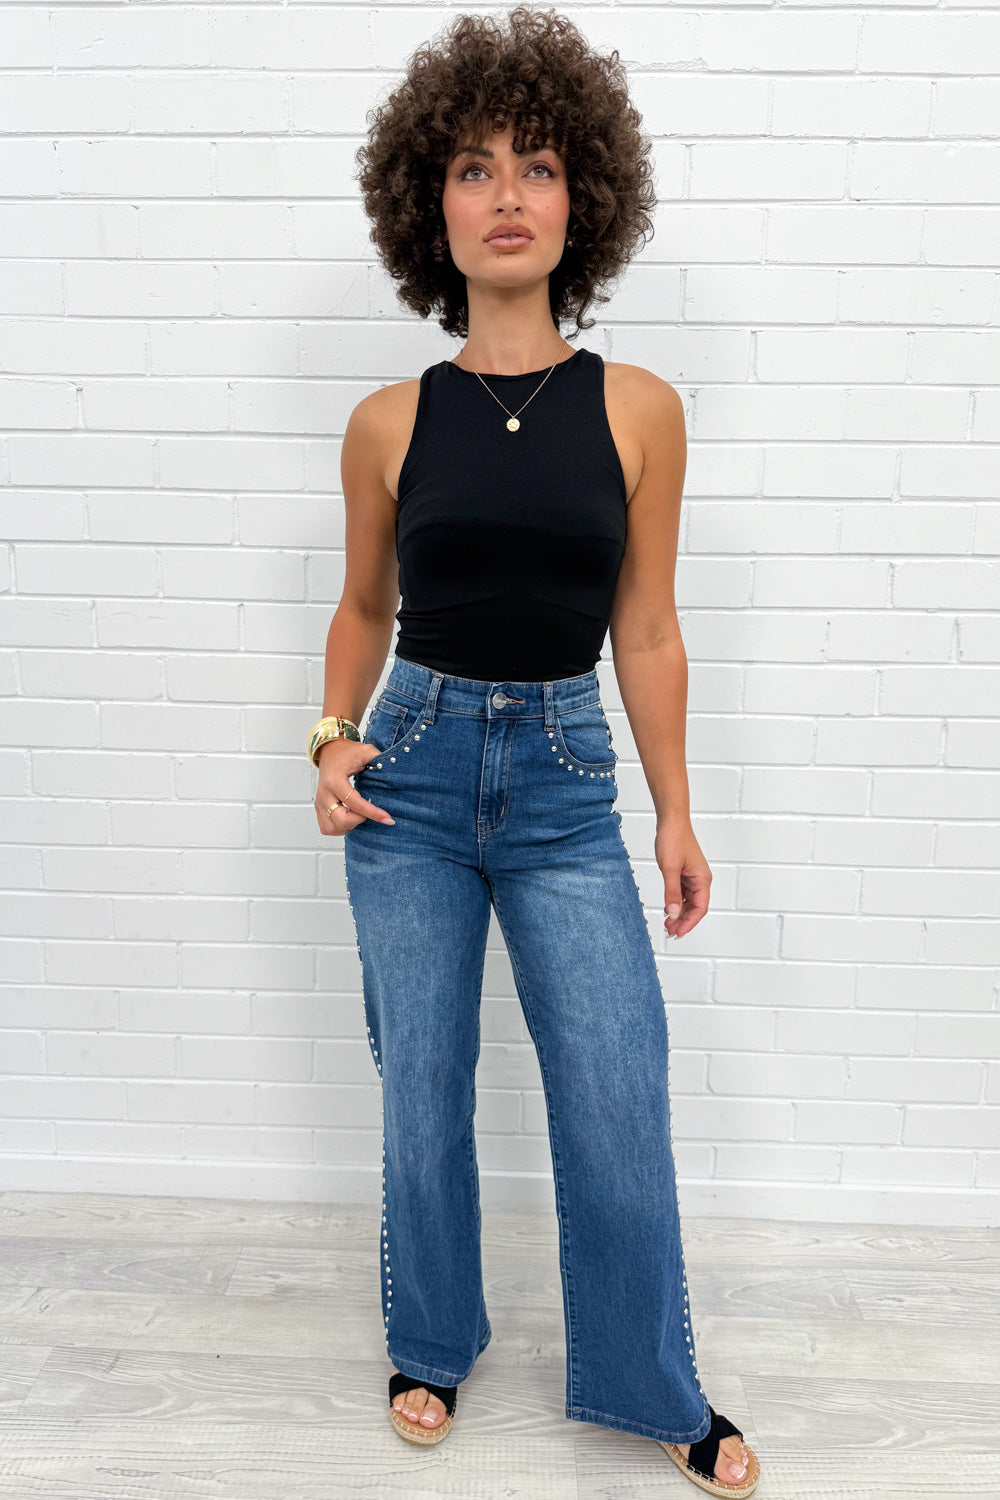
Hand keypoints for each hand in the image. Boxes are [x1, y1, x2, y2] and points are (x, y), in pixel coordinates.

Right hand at [314, 738, 395, 836]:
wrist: (330, 751)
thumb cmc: (346, 752)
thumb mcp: (365, 751)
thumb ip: (379, 759)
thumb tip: (395, 770)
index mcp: (334, 781)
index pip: (355, 803)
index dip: (373, 813)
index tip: (388, 818)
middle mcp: (324, 794)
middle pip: (340, 820)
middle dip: (359, 821)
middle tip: (370, 813)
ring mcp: (319, 802)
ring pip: (332, 827)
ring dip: (348, 826)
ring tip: (360, 816)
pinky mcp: (319, 808)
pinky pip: (326, 828)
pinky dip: (339, 828)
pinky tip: (350, 819)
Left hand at [655, 818, 710, 938]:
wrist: (671, 821)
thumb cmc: (674, 839)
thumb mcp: (669, 869)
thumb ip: (671, 893)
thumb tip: (673, 914)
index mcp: (702, 879)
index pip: (700, 908)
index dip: (689, 923)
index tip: (678, 932)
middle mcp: (700, 879)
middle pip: (695, 907)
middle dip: (684, 921)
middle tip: (670, 932)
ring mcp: (692, 876)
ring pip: (688, 901)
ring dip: (679, 913)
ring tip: (668, 924)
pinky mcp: (684, 873)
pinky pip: (682, 893)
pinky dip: (676, 902)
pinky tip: (668, 909)